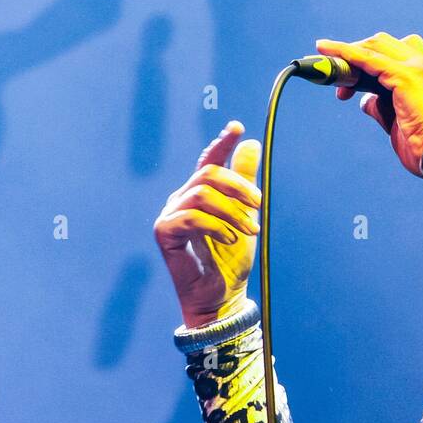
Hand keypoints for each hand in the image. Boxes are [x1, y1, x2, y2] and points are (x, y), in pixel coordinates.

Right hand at [153, 120, 262, 327]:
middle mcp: (182, 198)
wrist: (221, 295)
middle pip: (208, 173)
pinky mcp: (164, 232)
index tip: (237, 128)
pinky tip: (231, 238)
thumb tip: (251, 144)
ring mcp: (170, 214)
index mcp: (201, 192)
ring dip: (232, 211)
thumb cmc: (231, 258)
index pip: (209, 160)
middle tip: (259, 205)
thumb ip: (245, 182)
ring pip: (202, 194)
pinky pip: (192, 217)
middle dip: (238, 185)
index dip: (222, 142)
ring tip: (249, 230)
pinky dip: (217, 226)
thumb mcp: (245, 215)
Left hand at [317, 32, 422, 177]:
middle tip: (339, 78)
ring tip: (324, 60)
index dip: (374, 56)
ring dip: (347, 52)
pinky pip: (368, 59)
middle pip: (384, 43)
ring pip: (374, 47)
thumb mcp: (401, 123)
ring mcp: (417, 68)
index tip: (356, 75)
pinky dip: (346, 54)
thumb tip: (365, 101)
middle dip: (358, 53)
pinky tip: (328, 51)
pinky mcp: (405, 76)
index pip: (400, 51)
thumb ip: (383, 108)